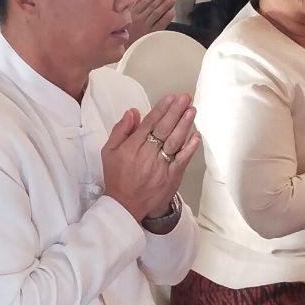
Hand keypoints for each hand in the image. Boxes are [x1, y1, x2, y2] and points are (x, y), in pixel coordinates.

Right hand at [100, 95, 198, 221]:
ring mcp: (160, 166)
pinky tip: (195, 135)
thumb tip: (133, 112)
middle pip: (164, 129)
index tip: (171, 97)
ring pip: (174, 142)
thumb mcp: (109, 152)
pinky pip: (182, 160)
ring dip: (184, 125)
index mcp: (132, 147)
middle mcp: (147, 155)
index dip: (162, 109)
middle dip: (176, 111)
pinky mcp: (171, 177)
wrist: (124, 207)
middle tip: (185, 97)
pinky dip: (189, 147)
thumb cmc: (118, 177)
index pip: (149, 123)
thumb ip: (120, 130)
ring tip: (191, 110)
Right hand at [127, 0, 175, 38]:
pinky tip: (171, 12)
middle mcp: (139, 19)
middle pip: (152, 6)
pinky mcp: (151, 35)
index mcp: (133, 14)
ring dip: (165, 5)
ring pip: (156, 14)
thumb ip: (134, 4)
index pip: (145, 2)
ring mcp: (145, 27)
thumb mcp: (127, 16)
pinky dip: (166, 18)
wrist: (125, 48)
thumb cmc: (127, 32)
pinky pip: (160, 25)